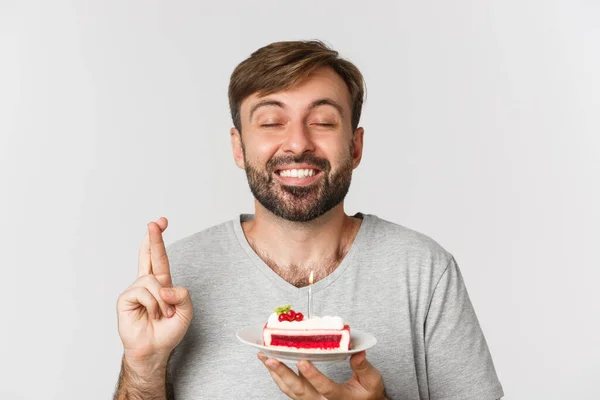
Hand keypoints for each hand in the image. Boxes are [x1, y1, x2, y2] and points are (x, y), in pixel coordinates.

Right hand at [117, 217, 193, 372]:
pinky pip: (143, 292)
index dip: (159, 240)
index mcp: (162, 283)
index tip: (161, 222)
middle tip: (155, 223)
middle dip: (153, 238)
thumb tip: (164, 287)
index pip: (159, 258)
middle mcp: (147, 283)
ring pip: (152, 281)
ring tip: (162, 315)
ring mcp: (135, 290)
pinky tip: (150, 316)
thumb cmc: (168, 331)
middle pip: (148, 256)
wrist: (154, 350)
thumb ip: (182, 294)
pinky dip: (152, 305)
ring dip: (162, 301)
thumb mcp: (185, 311)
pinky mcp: (125, 299)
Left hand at [258, 351, 384, 399]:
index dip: (313, 375)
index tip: (302, 361)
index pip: (324, 388)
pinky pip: (289, 389)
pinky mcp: (306, 398)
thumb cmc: (367, 393)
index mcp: (339, 398)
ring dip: (276, 373)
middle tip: (271, 358)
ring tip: (265, 357)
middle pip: (299, 390)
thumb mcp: (371, 380)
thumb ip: (363, 367)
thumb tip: (358, 352)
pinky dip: (278, 376)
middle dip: (283, 373)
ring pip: (290, 390)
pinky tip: (272, 363)